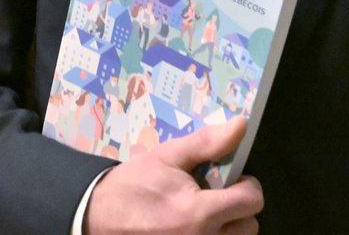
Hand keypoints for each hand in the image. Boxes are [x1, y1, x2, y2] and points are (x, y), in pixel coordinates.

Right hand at [85, 117, 263, 234]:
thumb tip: (240, 125)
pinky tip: (193, 226)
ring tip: (203, 213)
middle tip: (216, 195)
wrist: (96, 217)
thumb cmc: (133, 185)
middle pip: (249, 226)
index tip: (231, 179)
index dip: (247, 185)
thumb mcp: (168, 157)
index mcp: (199, 213)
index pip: (252, 201)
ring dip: (229, 226)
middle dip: (239, 208)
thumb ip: (207, 143)